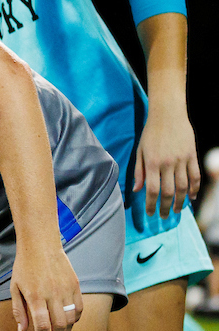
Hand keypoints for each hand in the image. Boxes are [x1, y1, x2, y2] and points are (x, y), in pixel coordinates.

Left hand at [10, 242, 82, 330]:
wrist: (40, 244)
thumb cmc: (24, 267)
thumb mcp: (14, 287)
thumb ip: (18, 310)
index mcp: (34, 296)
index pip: (42, 327)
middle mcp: (52, 294)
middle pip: (59, 327)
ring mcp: (66, 290)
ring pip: (71, 320)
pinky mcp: (75, 285)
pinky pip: (80, 308)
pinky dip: (76, 320)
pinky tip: (69, 323)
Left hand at [133, 107, 200, 231]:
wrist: (168, 114)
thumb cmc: (150, 133)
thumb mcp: (139, 151)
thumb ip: (138, 171)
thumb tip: (136, 190)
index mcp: (151, 162)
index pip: (151, 189)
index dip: (151, 204)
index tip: (150, 213)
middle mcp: (167, 163)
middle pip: (169, 192)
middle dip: (166, 207)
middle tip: (165, 216)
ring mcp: (182, 160)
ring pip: (184, 187)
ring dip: (181, 201)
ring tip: (177, 210)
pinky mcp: (192, 155)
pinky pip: (195, 176)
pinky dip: (195, 188)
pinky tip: (191, 197)